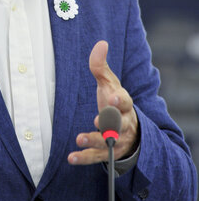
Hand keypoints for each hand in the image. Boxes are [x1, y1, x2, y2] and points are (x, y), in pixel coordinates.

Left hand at [68, 40, 138, 165]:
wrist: (130, 130)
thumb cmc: (114, 101)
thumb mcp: (109, 83)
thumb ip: (101, 66)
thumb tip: (101, 43)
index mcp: (124, 104)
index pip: (125, 101)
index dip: (119, 99)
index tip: (112, 96)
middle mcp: (123, 122)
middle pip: (120, 123)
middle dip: (110, 122)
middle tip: (99, 120)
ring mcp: (117, 139)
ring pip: (109, 142)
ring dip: (94, 140)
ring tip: (80, 138)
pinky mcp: (108, 152)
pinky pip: (97, 157)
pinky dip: (84, 157)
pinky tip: (71, 157)